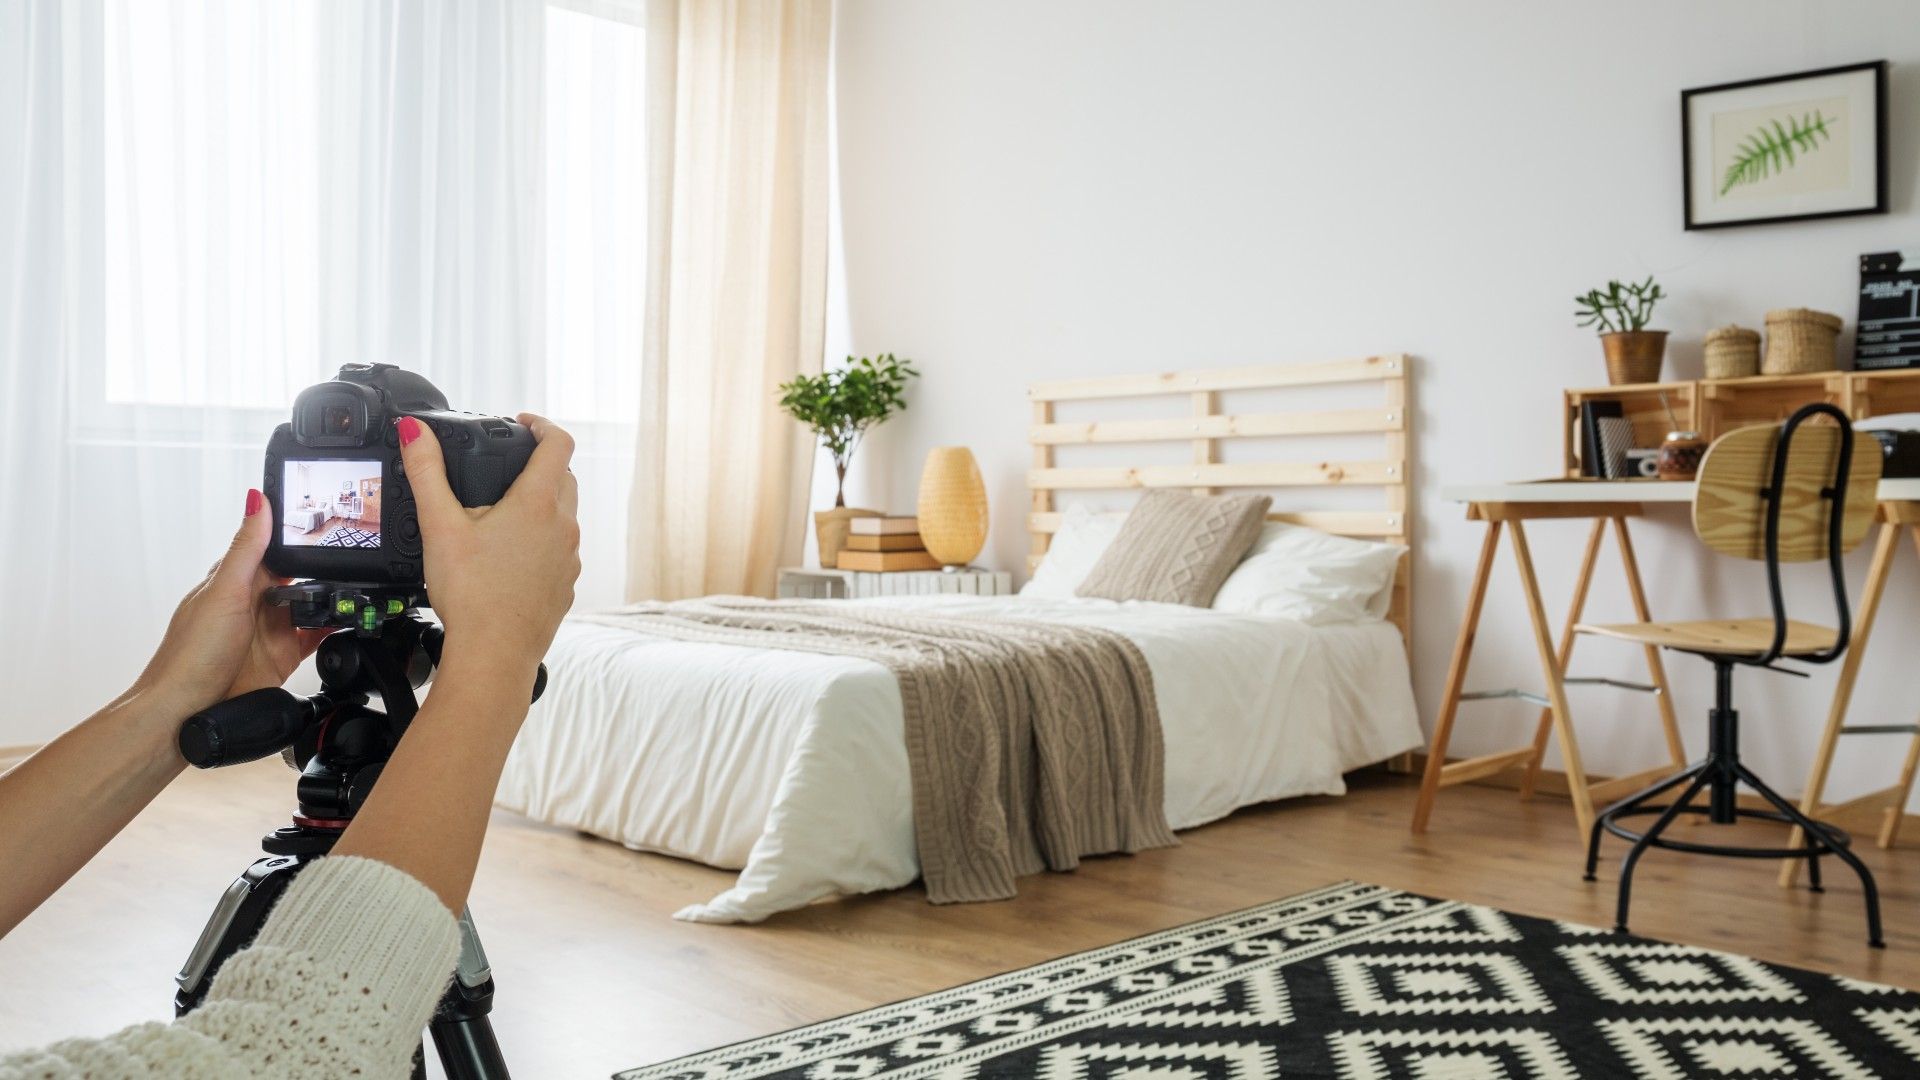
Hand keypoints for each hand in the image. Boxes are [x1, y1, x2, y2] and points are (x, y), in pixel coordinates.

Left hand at [132, 491, 332, 721]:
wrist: (185, 712)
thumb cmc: (191, 654)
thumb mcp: (224, 592)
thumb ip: (248, 549)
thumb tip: (257, 500)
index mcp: (235, 579)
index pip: (271, 546)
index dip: (296, 532)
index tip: (326, 515)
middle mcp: (254, 602)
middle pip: (298, 575)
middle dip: (323, 567)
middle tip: (355, 555)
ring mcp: (270, 630)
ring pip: (310, 605)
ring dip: (331, 599)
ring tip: (357, 589)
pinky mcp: (284, 657)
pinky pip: (317, 637)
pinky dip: (335, 629)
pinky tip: (349, 622)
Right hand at [398, 414, 580, 683]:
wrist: (494, 655)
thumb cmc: (471, 595)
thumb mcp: (440, 526)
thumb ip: (427, 472)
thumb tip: (414, 431)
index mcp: (539, 503)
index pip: (558, 443)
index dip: (541, 425)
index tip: (522, 423)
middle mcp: (564, 526)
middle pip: (563, 476)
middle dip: (538, 463)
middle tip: (507, 465)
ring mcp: (570, 557)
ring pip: (564, 514)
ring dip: (542, 503)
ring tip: (503, 511)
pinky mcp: (566, 584)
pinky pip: (560, 549)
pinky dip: (542, 539)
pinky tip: (510, 554)